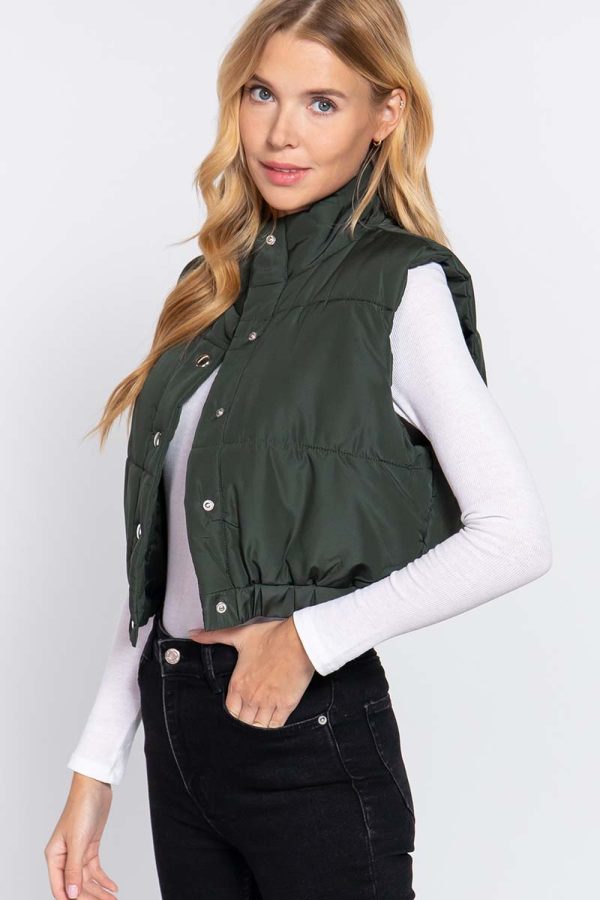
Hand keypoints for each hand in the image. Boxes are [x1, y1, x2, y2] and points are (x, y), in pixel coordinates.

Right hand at [44, 772, 117, 898]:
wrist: (95, 787)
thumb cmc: (81, 808)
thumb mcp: (78, 841)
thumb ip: (74, 869)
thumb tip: (72, 894)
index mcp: (54, 856)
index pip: (60, 887)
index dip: (72, 899)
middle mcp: (64, 856)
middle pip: (75, 885)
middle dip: (90, 897)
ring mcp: (78, 852)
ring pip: (87, 879)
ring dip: (99, 890)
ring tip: (112, 899)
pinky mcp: (90, 846)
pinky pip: (95, 869)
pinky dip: (103, 879)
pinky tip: (112, 887)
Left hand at [188, 616, 314, 727]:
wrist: (298, 640)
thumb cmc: (271, 636)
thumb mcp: (240, 634)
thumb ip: (214, 636)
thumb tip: (193, 633)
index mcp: (238, 684)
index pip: (229, 711)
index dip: (231, 713)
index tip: (236, 710)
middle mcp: (251, 697)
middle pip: (242, 723)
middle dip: (243, 722)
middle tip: (247, 719)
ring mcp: (269, 703)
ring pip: (258, 727)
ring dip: (257, 726)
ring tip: (258, 723)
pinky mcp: (286, 705)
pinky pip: (276, 725)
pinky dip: (273, 727)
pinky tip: (272, 723)